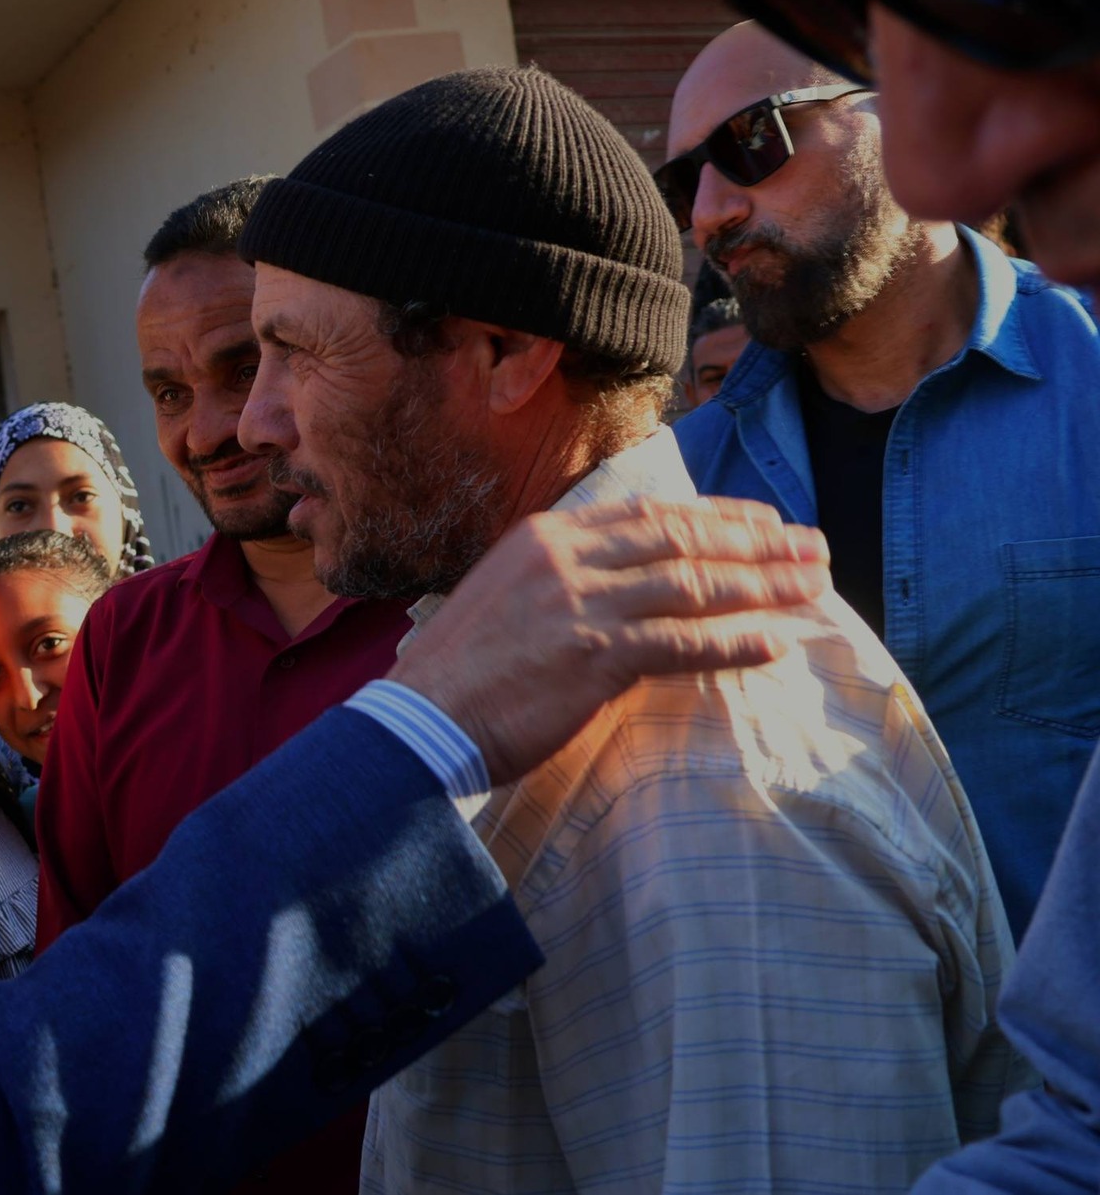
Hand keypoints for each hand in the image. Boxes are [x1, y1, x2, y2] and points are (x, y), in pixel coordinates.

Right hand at [388, 497, 828, 783]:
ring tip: (816, 588)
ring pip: (693, 584)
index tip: (766, 522)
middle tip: (815, 548)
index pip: (649, 514)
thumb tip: (621, 586)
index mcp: (544, 536)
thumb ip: (560, 581)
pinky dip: (735, 641)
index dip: (717, 516)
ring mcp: (580, 604)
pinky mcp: (593, 656)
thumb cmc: (458, 674)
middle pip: (682, 539)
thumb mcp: (504, 598)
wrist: (418, 720)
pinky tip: (777, 643)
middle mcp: (566, 558)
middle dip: (758, 544)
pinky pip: (683, 643)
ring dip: (764, 586)